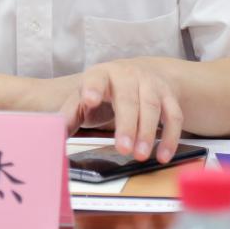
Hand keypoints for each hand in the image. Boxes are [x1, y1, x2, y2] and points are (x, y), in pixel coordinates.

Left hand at [59, 59, 183, 163]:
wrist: (139, 72)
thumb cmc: (106, 90)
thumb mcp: (84, 97)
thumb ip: (71, 114)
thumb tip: (55, 131)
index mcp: (102, 74)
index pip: (96, 78)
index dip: (93, 88)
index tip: (89, 100)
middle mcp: (128, 75)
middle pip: (128, 98)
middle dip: (127, 124)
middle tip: (123, 149)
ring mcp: (151, 83)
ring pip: (152, 106)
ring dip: (148, 132)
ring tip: (140, 156)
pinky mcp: (169, 95)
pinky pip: (174, 116)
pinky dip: (171, 137)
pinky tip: (163, 156)